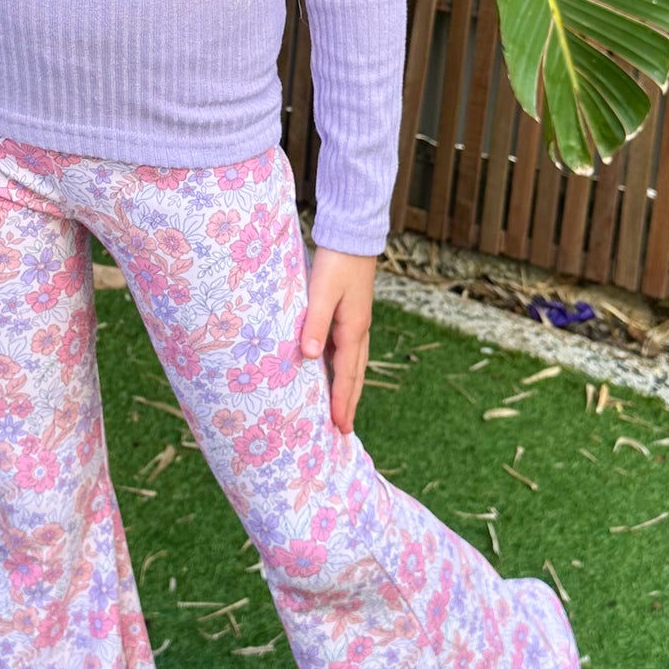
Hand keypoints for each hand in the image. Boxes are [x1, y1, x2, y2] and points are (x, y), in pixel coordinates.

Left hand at [300, 245, 377, 434]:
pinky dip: (344, 370)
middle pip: (355, 375)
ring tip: (343, 409)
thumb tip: (309, 357)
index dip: (342, 402)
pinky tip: (334, 373)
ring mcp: (357, 324)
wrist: (352, 237)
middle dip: (349, 403)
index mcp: (353, 330)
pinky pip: (348, 352)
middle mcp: (359, 331)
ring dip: (349, 389)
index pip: (346, 375)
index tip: (339, 427)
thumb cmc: (336, 263)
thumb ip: (315, 324)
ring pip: (354, 365)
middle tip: (344, 430)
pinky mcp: (352, 315)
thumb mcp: (322, 293)